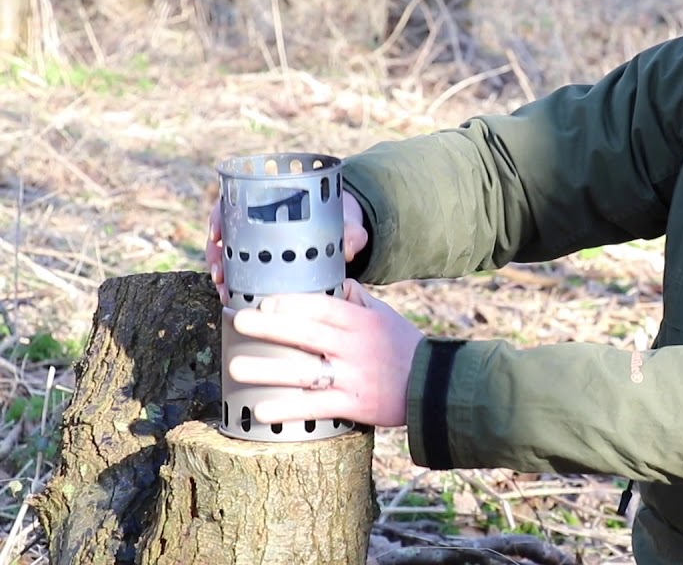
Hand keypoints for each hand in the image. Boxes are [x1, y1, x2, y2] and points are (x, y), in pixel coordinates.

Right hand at [206, 190, 368, 302]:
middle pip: (225, 232)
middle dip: (216, 253)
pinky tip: (231, 296)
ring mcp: (259, 242)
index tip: (217, 233)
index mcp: (273, 201)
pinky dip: (234, 282)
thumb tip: (349, 247)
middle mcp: (260, 220)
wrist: (345, 231)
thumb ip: (352, 233)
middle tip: (220, 272)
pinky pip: (241, 270)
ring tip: (224, 289)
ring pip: (228, 254)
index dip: (220, 217)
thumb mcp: (348, 223)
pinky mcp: (264, 262)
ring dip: (222, 271)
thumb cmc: (342, 220)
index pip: (235, 203)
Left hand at [226, 279, 424, 426]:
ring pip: (305, 371)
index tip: (263, 301)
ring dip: (269, 370)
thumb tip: (336, 282)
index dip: (291, 302)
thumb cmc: (406, 347)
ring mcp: (352, 376)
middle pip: (307, 333)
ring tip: (236, 368)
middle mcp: (354, 347)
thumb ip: (358, 300)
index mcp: (360, 322)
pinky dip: (289, 409)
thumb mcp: (385, 316)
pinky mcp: (353, 404)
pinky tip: (261, 411)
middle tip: (238, 321)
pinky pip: (316, 406)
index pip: (322, 306)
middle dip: (270, 326)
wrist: (435, 386)